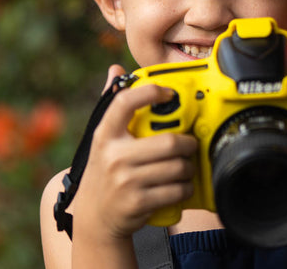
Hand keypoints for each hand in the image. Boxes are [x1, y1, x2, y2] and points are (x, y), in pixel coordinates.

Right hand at [73, 65, 197, 241]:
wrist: (95, 218)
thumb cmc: (105, 171)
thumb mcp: (102, 140)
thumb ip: (111, 104)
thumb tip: (115, 69)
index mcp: (105, 135)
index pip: (125, 102)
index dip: (151, 92)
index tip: (169, 93)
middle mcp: (114, 156)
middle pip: (169, 142)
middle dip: (188, 143)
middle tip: (191, 143)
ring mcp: (126, 181)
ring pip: (177, 167)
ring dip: (189, 167)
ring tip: (187, 165)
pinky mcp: (137, 203)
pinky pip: (176, 190)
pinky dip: (185, 187)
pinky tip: (182, 185)